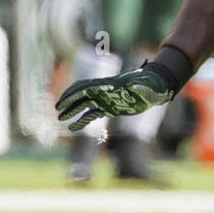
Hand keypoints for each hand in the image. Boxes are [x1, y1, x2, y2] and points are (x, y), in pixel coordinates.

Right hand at [55, 66, 173, 131]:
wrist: (156, 88)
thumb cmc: (152, 85)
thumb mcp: (146, 86)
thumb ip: (139, 86)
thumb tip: (134, 85)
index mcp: (109, 85)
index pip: (86, 88)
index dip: (73, 95)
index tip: (62, 102)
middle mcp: (104, 92)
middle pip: (81, 94)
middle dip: (68, 100)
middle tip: (57, 109)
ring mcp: (106, 100)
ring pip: (84, 105)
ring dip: (72, 110)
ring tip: (61, 118)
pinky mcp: (110, 108)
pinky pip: (92, 114)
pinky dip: (83, 120)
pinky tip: (74, 127)